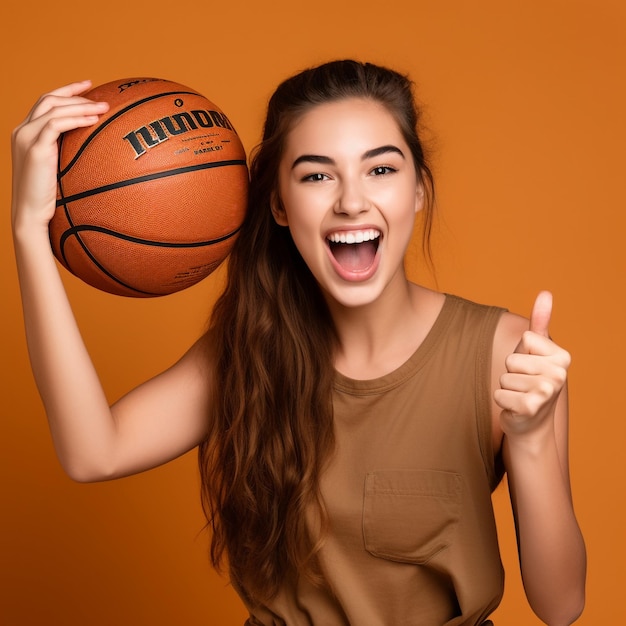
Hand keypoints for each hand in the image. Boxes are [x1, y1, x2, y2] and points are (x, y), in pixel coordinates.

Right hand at [11, 81, 108, 233]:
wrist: (30, 214)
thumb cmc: (48, 198)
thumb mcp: (59, 171)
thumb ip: (69, 155)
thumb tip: (98, 152)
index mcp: (26, 133)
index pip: (46, 102)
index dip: (67, 91)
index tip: (89, 85)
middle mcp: (22, 130)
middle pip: (50, 99)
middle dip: (78, 95)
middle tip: (104, 99)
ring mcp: (26, 137)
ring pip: (54, 108)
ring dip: (81, 105)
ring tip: (105, 107)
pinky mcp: (34, 148)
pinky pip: (56, 124)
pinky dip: (75, 119)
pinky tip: (93, 120)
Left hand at [494, 291, 570, 437]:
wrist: (531, 421)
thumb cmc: (530, 379)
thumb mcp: (535, 349)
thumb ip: (540, 322)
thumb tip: (546, 293)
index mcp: (563, 356)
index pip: (524, 340)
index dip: (521, 353)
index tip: (531, 367)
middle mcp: (560, 374)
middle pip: (511, 360)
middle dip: (511, 373)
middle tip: (524, 384)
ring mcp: (547, 392)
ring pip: (503, 378)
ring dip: (507, 388)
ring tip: (520, 395)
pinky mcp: (531, 407)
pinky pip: (499, 394)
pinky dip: (502, 401)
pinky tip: (516, 407)